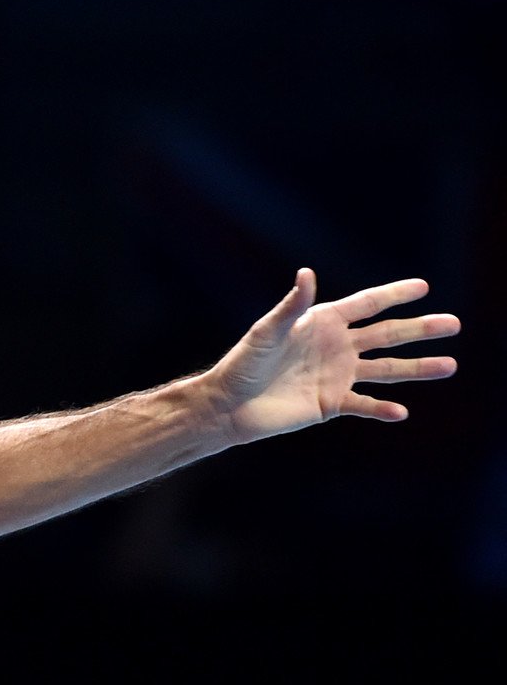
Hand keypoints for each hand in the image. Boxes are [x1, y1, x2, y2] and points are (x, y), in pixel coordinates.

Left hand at [205, 269, 458, 443]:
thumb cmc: (244, 363)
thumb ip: (292, 306)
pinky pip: (365, 404)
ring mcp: (337, 375)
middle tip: (454, 324)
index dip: (394, 294)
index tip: (423, 287)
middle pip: (387, 335)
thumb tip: (307, 273)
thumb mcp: (268, 331)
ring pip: (387, 370)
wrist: (230, 404)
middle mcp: (336, 346)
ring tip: (450, 365)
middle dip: (420, 329)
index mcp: (323, 322)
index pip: (367, 304)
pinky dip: (382, 409)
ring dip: (417, 368)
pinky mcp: (332, 403)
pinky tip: (402, 412)